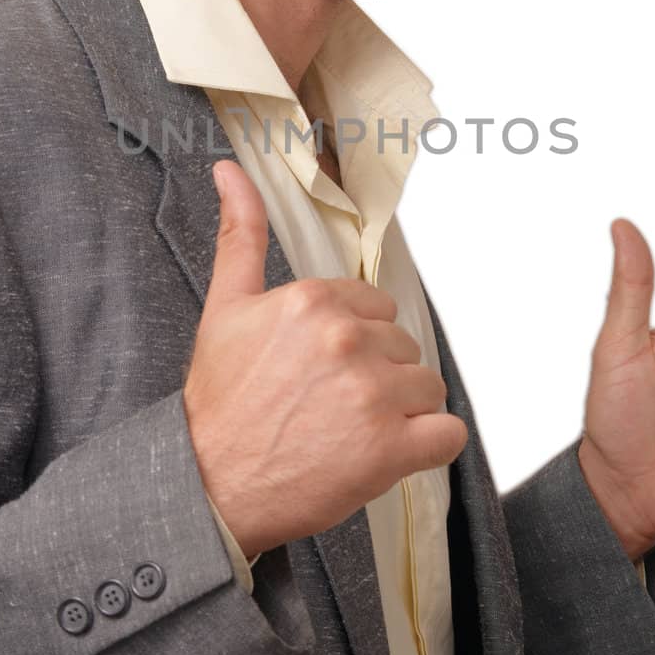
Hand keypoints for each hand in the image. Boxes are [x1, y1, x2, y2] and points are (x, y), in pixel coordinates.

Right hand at [181, 160, 467, 557]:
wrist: (206, 485)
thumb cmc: (218, 402)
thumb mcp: (225, 307)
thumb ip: (240, 234)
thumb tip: (229, 169)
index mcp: (313, 300)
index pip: (376, 310)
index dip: (354, 344)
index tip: (320, 371)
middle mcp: (346, 340)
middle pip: (403, 348)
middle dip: (378, 377)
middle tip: (330, 407)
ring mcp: (372, 395)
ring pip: (428, 389)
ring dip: (402, 414)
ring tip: (352, 433)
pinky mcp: (390, 450)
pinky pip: (448, 435)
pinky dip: (428, 447)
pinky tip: (391, 454)